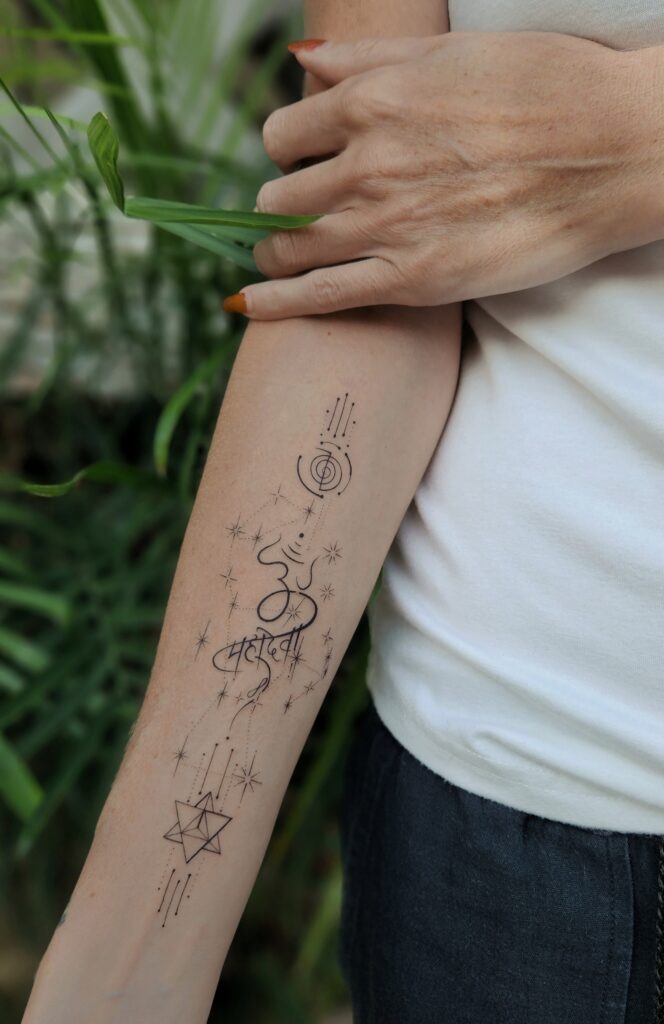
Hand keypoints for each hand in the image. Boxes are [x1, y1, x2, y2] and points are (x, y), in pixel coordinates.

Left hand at [228, 32, 656, 319]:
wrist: (614, 150)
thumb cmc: (547, 89)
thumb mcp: (453, 49)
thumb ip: (370, 56)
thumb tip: (304, 59)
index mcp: (373, 101)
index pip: (283, 133)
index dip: (289, 150)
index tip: (304, 161)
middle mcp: (367, 163)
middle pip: (279, 194)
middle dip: (286, 201)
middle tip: (309, 210)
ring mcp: (386, 225)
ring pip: (288, 245)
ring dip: (276, 249)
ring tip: (280, 255)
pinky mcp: (411, 279)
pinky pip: (318, 296)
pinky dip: (274, 303)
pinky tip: (246, 307)